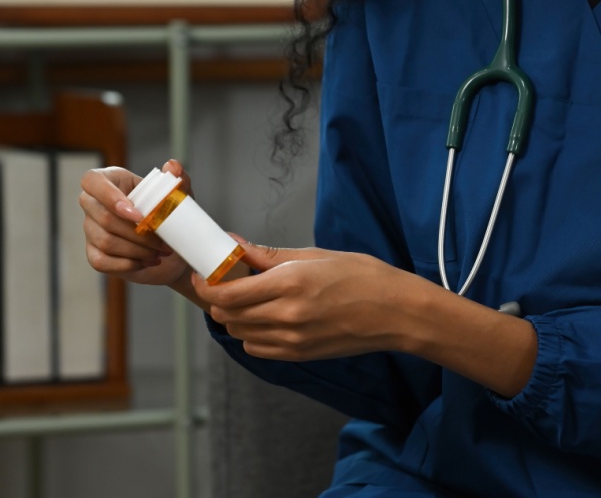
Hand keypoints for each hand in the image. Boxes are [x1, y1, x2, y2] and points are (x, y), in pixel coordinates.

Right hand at [80, 159, 191, 286]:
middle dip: (137, 234)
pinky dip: (127, 264)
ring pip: (105, 241)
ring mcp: (90, 229)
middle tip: (162, 242)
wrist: (170, 247)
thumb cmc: (168, 214)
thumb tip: (172, 166)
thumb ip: (179, 180)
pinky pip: (100, 261)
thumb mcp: (178, 197)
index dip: (111, 197)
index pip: (92, 181)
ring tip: (159, 252)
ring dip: (137, 250)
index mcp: (110, 180)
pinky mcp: (93, 252)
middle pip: (103, 217)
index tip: (139, 215)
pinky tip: (145, 262)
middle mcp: (94, 203)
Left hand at [193, 240, 437, 360]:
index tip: (204, 273)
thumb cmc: (363, 277)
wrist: (396, 312)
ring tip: (250, 297)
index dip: (207, 284)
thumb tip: (235, 244)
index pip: (228, 293)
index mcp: (290, 285)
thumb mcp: (316, 255)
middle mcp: (286, 316)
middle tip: (226, 281)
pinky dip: (252, 333)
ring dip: (235, 316)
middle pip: (227, 315)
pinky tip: (266, 317)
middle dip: (219, 298)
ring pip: (239, 333)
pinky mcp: (299, 355)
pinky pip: (257, 348)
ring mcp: (292, 341)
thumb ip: (269, 255)